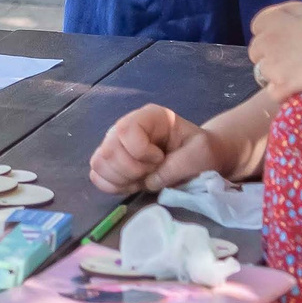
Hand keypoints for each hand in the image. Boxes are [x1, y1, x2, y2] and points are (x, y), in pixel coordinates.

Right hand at [88, 104, 240, 193]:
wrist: (201, 160)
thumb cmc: (204, 152)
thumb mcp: (201, 154)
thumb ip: (178, 165)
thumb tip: (150, 180)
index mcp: (150, 117)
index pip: (125, 130)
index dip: (139, 152)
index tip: (160, 159)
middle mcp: (128, 127)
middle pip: (108, 149)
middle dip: (130, 169)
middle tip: (152, 172)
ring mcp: (117, 144)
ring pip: (99, 163)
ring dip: (121, 178)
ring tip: (143, 178)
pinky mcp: (113, 163)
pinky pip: (97, 176)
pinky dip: (113, 185)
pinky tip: (133, 184)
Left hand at [247, 2, 301, 103]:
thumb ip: (299, 19)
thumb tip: (296, 28)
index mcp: (279, 15)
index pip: (258, 26)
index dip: (271, 35)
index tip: (287, 42)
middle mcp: (270, 36)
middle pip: (256, 52)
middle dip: (270, 57)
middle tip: (294, 63)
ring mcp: (274, 61)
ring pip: (263, 73)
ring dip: (277, 77)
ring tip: (301, 78)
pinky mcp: (282, 85)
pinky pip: (274, 93)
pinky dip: (286, 94)